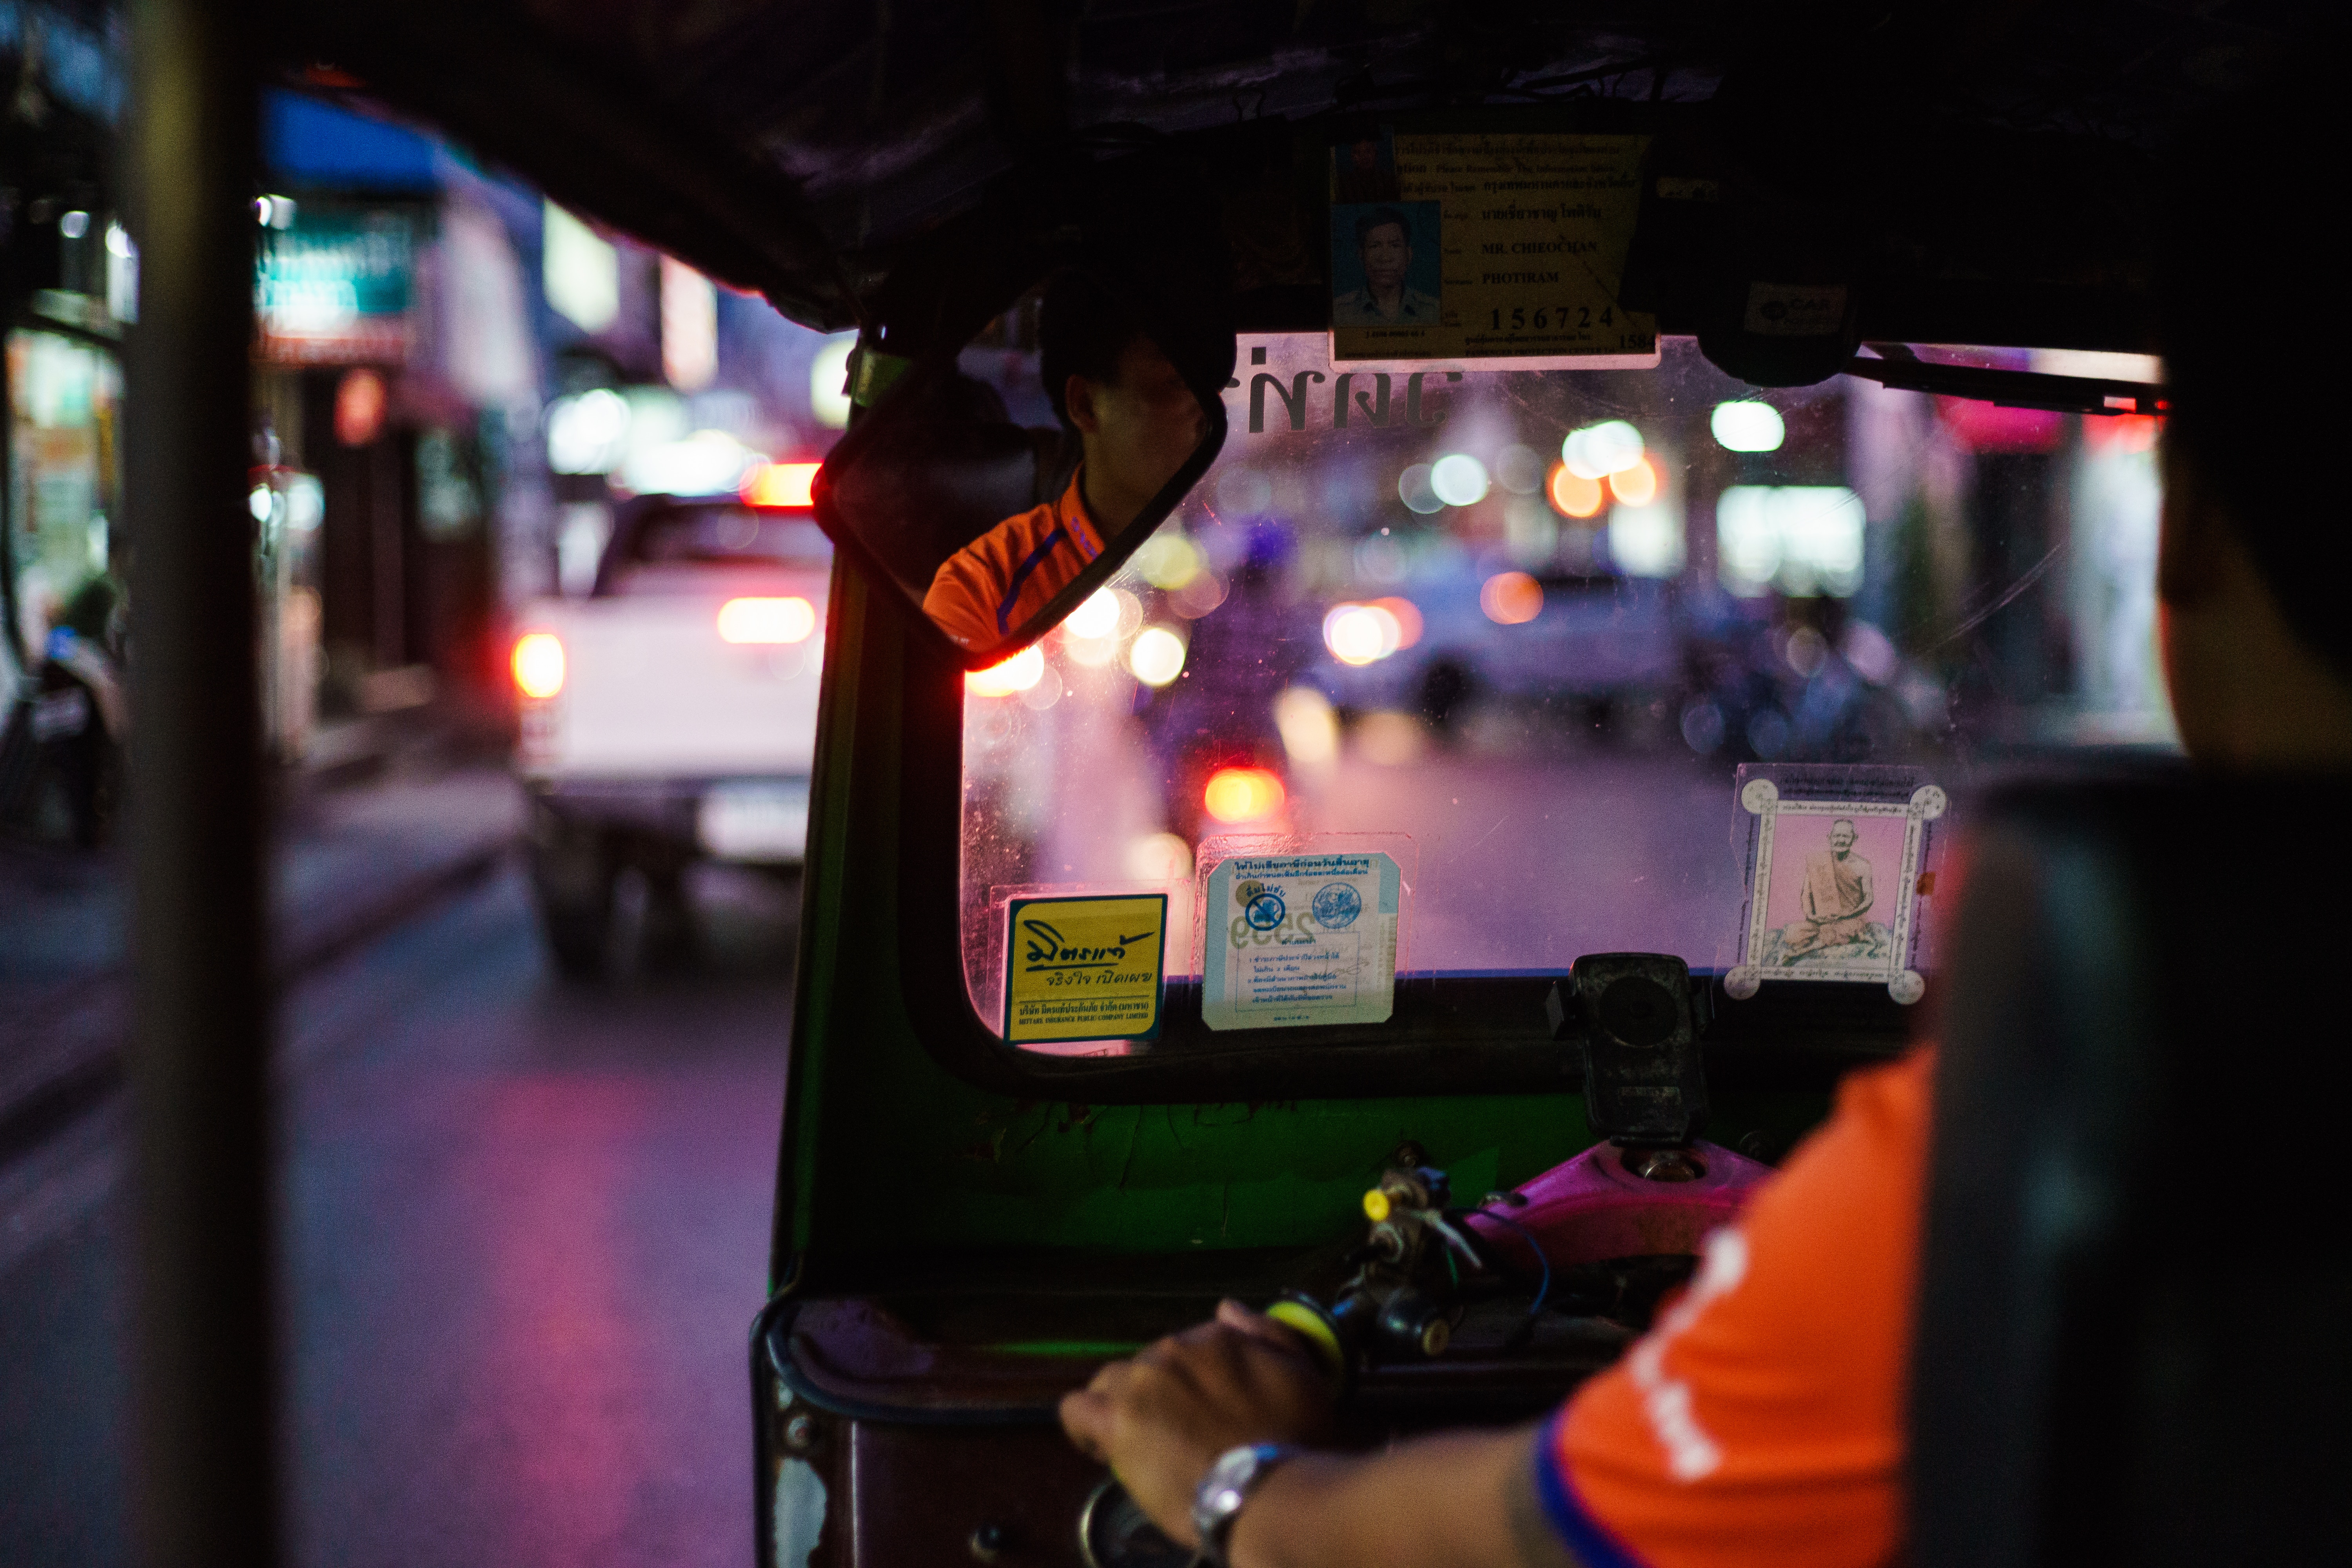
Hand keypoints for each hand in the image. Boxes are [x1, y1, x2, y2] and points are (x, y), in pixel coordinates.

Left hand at [1060, 1299, 1334, 1546]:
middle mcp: (1174, 1350)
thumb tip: (1227, 1306)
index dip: (1196, 1380)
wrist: (1267, 1491)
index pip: (1192, 1347)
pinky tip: (1099, 1444)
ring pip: (1111, 1382)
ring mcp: (1141, 1383)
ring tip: (1139, 1441)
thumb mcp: (1305, 1377)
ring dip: (1122, 1405)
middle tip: (1180, 1435)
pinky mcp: (1115, 1421)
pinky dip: (1083, 1425)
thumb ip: (1268, 1334)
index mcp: (1217, 1337)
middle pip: (1151, 1365)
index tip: (1206, 1410)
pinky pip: (1076, 1410)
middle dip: (1160, 1394)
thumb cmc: (1293, 1441)